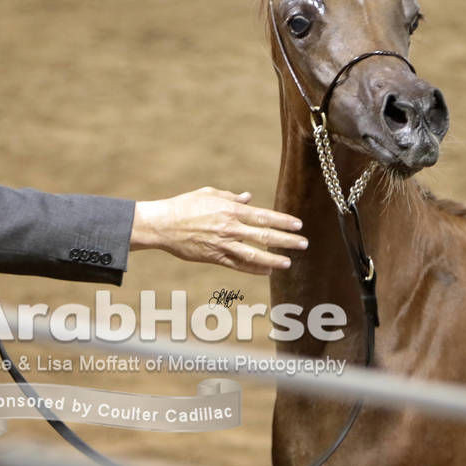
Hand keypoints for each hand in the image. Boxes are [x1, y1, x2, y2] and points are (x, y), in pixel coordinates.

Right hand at [129, 187, 307, 274]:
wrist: (162, 225)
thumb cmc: (185, 205)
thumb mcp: (209, 194)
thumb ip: (231, 197)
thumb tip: (248, 198)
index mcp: (231, 210)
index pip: (264, 216)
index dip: (283, 221)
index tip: (298, 225)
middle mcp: (230, 228)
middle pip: (264, 236)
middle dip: (286, 240)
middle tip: (303, 244)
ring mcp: (223, 244)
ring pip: (254, 254)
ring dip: (274, 259)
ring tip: (288, 262)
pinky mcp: (214, 258)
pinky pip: (238, 265)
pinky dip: (254, 269)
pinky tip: (267, 271)